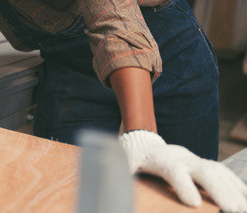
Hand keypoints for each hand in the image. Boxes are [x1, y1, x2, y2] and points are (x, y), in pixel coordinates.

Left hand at [119, 130, 246, 211]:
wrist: (146, 144)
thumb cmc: (134, 160)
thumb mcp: (124, 165)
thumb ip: (122, 173)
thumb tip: (115, 179)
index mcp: (162, 161)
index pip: (175, 173)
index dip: (184, 187)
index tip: (193, 204)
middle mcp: (183, 160)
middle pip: (204, 172)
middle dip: (219, 191)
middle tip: (232, 209)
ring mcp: (196, 161)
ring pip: (218, 173)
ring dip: (233, 191)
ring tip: (242, 209)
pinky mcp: (204, 164)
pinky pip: (224, 173)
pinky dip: (236, 185)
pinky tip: (245, 197)